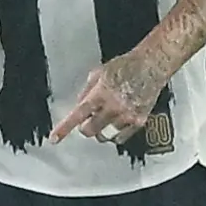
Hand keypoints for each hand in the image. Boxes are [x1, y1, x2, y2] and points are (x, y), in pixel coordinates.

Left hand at [53, 49, 169, 144]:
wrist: (151, 66)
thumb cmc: (125, 66)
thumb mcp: (98, 73)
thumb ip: (86, 92)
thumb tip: (78, 107)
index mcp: (100, 94)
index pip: (78, 115)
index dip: (64, 128)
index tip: (54, 139)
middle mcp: (113, 107)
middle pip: (90, 130)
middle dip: (85, 127)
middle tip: (89, 119)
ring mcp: (127, 116)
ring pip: (105, 136)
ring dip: (101, 130)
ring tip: (106, 117)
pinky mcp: (139, 122)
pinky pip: (120, 138)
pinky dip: (115, 133)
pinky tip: (117, 121)